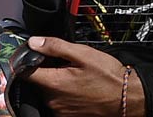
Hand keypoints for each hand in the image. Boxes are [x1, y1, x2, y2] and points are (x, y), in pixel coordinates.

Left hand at [24, 37, 144, 116]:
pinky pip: (57, 101)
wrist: (127, 98)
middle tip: (64, 62)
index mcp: (54, 84)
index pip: (25, 72)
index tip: (33, 54)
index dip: (26, 60)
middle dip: (46, 70)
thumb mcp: (82, 54)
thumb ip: (55, 47)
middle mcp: (53, 101)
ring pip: (48, 91)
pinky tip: (77, 86)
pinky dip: (63, 93)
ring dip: (55, 82)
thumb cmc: (108, 76)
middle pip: (38, 82)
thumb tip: (34, 42)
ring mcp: (60, 111)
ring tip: (74, 75)